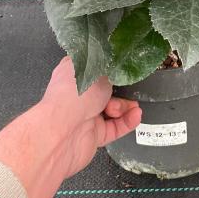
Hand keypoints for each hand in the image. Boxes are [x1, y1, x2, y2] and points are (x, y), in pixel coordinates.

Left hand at [0, 57, 141, 197]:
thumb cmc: (74, 95)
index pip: (91, 66)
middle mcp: (77, 95)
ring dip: (125, 107)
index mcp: (72, 74)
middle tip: (127, 88)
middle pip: (105, 89)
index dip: (106, 65)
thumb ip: (110, 65)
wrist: (63, 132)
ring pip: (112, 109)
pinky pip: (114, 127)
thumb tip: (116, 61)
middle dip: (120, 89)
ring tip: (131, 105)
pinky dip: (127, 122)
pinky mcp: (92, 135)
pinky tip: (136, 115)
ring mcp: (85, 116)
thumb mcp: (98, 69)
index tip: (120, 64)